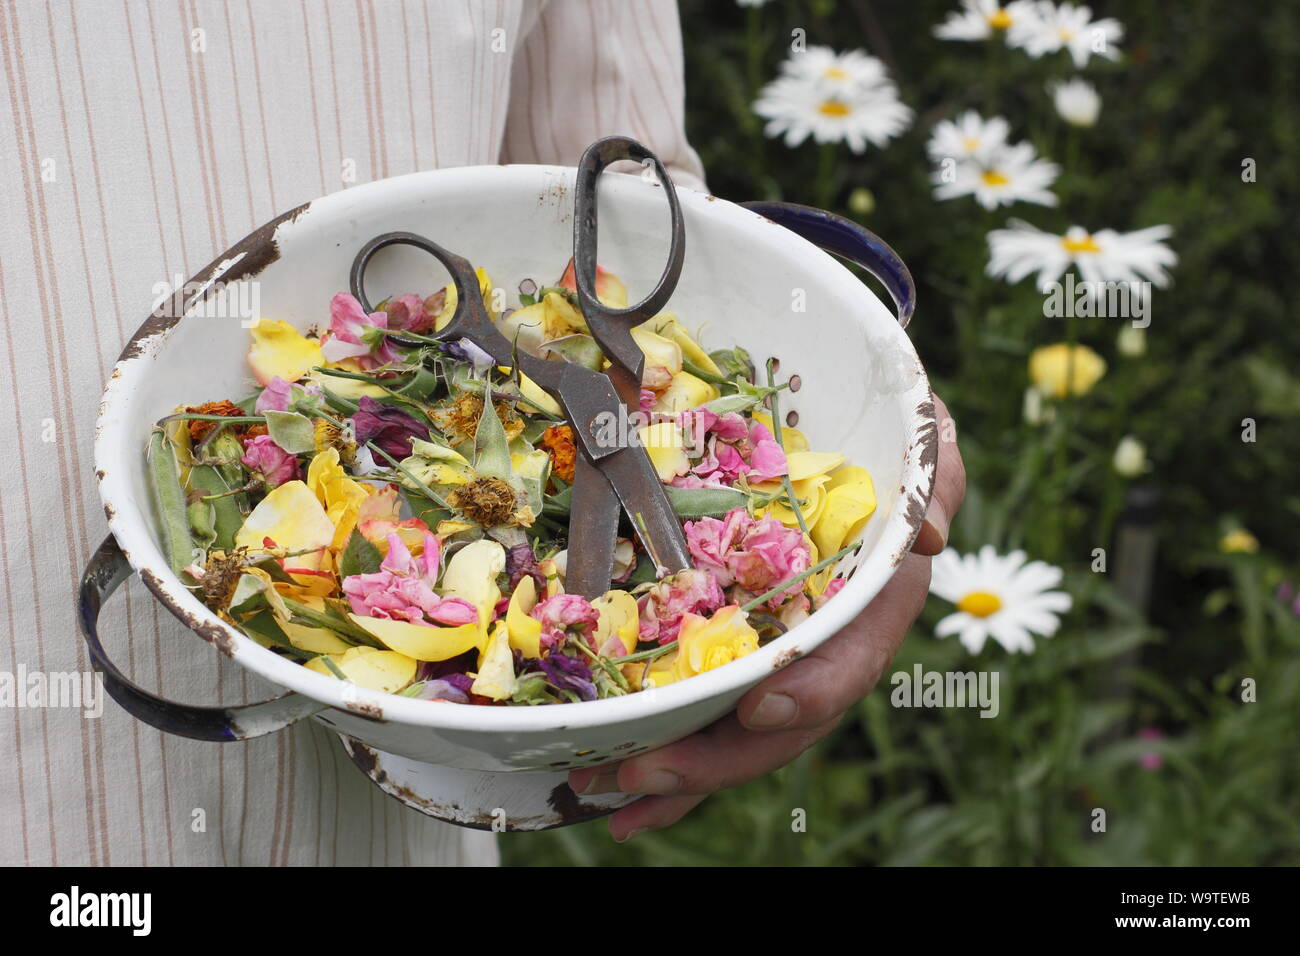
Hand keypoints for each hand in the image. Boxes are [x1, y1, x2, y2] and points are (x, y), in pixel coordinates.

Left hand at [567, 394, 964, 840]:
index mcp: (874, 599)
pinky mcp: (724, 642)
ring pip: (730, 731)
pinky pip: (693, 703)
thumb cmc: (881, 432)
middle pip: (780, 720)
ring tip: (604, 792)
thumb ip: (935, 474)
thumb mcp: (921, 435)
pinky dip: (654, 741)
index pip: (853, 658)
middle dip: (716, 757)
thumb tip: (929, 534)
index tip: (764, 706)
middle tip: (642, 773)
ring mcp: (772, 649)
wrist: (830, 426)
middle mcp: (823, 640)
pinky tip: (599, 777)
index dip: (817, 689)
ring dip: (672, 771)